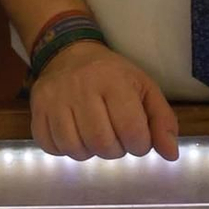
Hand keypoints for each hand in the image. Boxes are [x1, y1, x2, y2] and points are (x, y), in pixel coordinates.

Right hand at [29, 39, 179, 161]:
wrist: (70, 53)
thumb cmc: (113, 75)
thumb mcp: (144, 89)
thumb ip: (162, 121)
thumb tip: (171, 155)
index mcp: (114, 80)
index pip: (132, 133)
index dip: (140, 145)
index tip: (137, 137)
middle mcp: (81, 87)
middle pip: (102, 144)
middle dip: (115, 150)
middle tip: (115, 136)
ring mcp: (55, 98)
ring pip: (76, 150)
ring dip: (90, 151)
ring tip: (95, 135)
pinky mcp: (36, 109)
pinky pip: (51, 147)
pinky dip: (65, 150)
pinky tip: (74, 134)